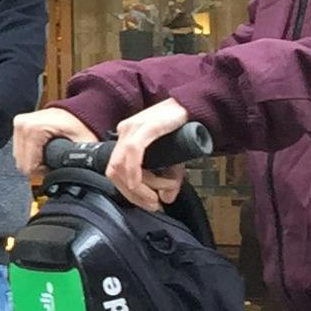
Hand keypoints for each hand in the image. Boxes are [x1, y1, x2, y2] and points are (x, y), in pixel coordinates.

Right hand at [10, 107, 93, 182]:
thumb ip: (78, 162)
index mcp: (33, 129)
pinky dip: (31, 154)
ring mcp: (18, 124)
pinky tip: (43, 149)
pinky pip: (20, 150)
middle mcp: (22, 125)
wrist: (79, 110)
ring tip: (50, 154)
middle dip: (38, 167)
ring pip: (19, 158)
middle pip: (22, 163)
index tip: (57, 164)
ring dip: (33, 161)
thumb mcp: (83, 145)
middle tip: (54, 160)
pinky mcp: (18, 126)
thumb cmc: (81, 124)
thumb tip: (77, 177)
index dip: (44, 172)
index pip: (28, 166)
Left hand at [103, 96, 195, 213]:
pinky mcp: (148, 125)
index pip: (114, 170)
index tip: (147, 203)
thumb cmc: (183, 128)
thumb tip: (165, 199)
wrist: (197, 105)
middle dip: (131, 193)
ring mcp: (133, 127)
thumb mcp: (174, 158)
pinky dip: (133, 170)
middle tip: (151, 204)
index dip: (127, 192)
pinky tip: (139, 182)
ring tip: (154, 197)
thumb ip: (168, 178)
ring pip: (120, 164)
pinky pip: (133, 151)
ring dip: (135, 186)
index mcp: (125, 137)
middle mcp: (124, 131)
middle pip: (113, 170)